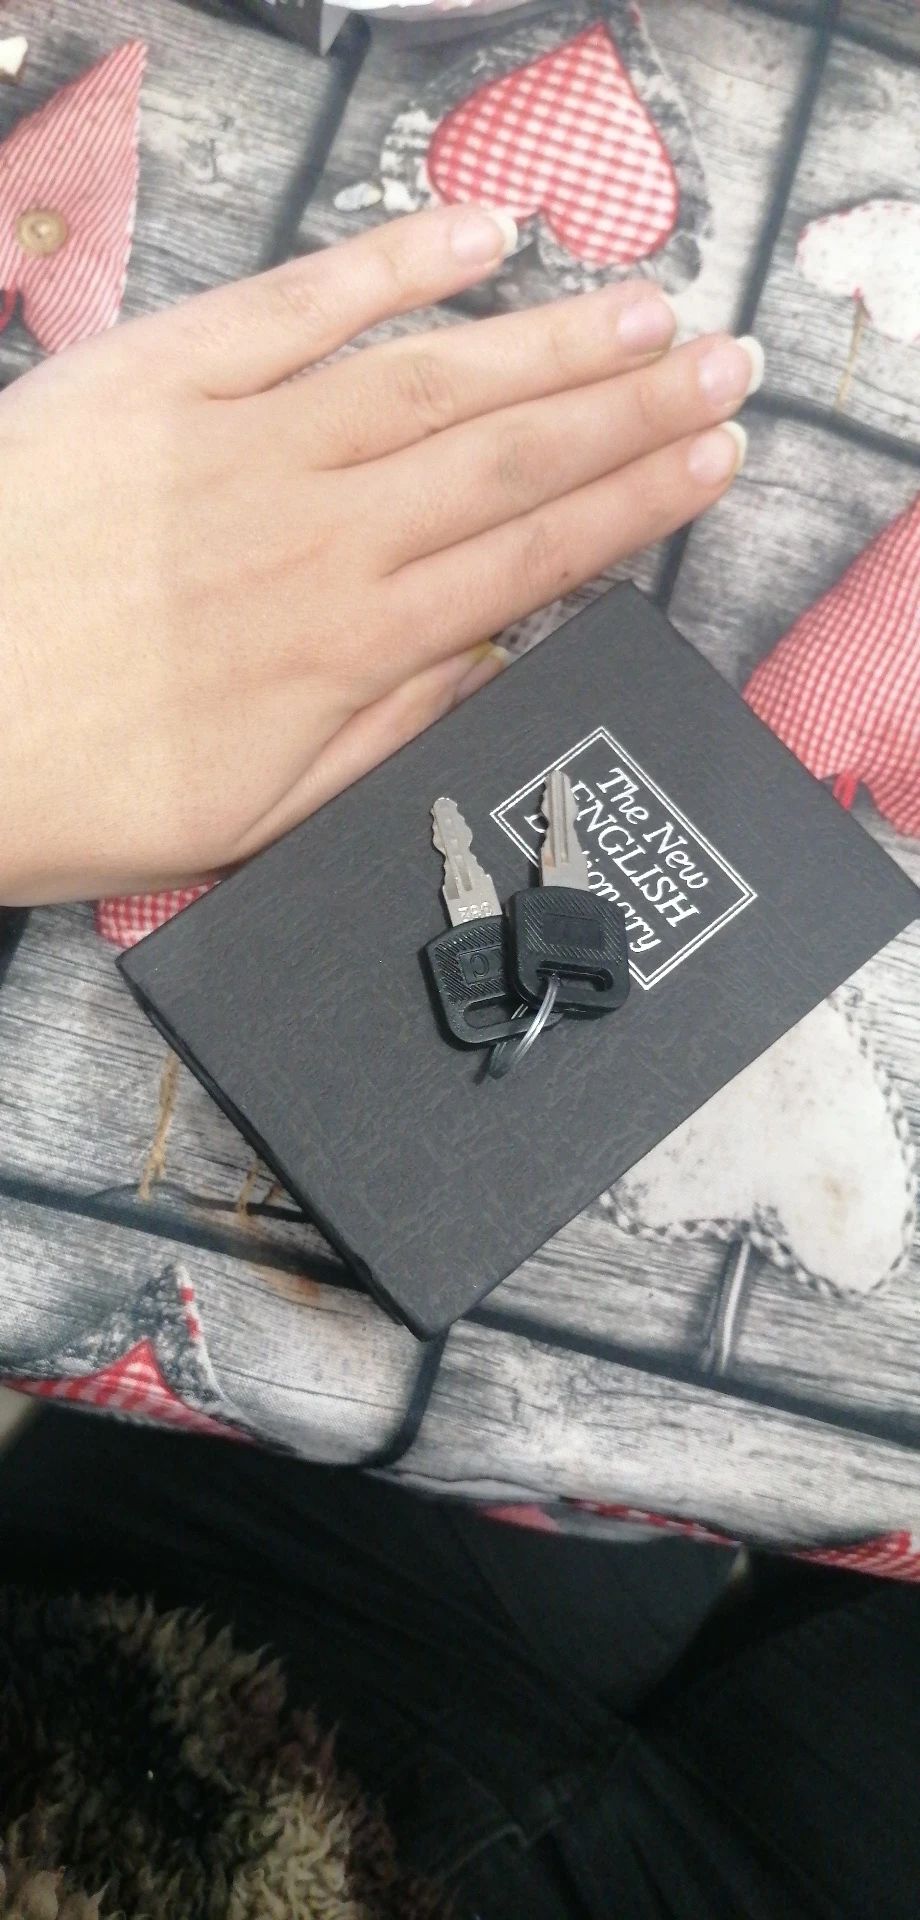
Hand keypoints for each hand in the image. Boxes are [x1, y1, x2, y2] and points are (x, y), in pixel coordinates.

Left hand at [0, 205, 759, 906]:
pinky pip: (299, 306)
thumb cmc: (69, 787)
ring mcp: (241, 447)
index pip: (532, 560)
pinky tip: (477, 238)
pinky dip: (394, 264)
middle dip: (634, 407)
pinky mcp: (159, 384)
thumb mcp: (249, 816)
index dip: (637, 503)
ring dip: (553, 340)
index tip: (712, 461)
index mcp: (346, 646)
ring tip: (646, 310)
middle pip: (511, 456)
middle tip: (724, 363)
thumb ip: (381, 737)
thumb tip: (482, 667)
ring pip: (434, 377)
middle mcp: (318, 534)